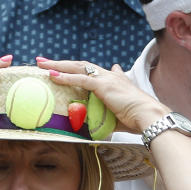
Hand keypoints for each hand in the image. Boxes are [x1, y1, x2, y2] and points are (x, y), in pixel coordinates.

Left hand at [35, 58, 169, 134]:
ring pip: (77, 67)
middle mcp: (110, 75)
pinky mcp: (103, 85)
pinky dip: (65, 77)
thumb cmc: (138, 119)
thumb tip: (95, 127)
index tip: (67, 69)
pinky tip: (52, 76)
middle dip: (61, 63)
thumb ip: (106, 118)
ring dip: (58, 65)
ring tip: (41, 64)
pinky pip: (80, 78)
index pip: (92, 72)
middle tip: (45, 62)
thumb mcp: (119, 117)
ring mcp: (106, 78)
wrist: (149, 116)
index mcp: (114, 81)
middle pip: (80, 65)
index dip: (77, 69)